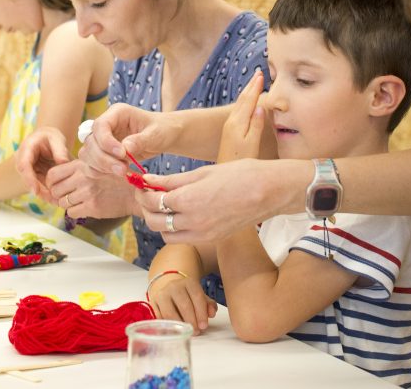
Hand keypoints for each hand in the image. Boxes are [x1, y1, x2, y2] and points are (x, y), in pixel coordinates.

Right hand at [15, 126, 71, 203]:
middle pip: (28, 179)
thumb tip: (63, 163)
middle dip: (39, 191)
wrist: (47, 137)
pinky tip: (57, 200)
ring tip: (57, 203)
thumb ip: (59, 149)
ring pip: (34, 185)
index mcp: (26, 149)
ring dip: (44, 195)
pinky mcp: (35, 175)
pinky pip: (40, 185)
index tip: (35, 190)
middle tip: (52, 200)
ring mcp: (29, 169)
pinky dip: (48, 193)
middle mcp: (24, 161)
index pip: (24, 165)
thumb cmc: (51, 136)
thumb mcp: (56, 138)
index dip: (29, 179)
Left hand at [44, 158, 138, 219]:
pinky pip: (71, 213)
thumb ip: (79, 169)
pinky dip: (76, 212)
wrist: (134, 192)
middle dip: (59, 196)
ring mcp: (87, 192)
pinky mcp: (92, 206)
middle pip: (55, 190)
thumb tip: (56, 181)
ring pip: (62, 203)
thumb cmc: (115, 179)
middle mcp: (83, 177)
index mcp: (82, 164)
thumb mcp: (97, 166)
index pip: (53, 174)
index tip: (56, 187)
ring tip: (80, 201)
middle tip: (68, 197)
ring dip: (68, 204)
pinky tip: (85, 207)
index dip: (50, 183)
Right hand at [82, 103, 179, 177]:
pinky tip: (116, 173)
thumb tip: (125, 149)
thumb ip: (140, 140)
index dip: (106, 142)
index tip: (122, 154)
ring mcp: (102, 139)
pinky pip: (92, 164)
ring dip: (102, 166)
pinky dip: (100, 171)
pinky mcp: (103, 152)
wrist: (164, 135)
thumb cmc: (162, 130)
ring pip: (88, 154)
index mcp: (117, 112)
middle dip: (104, 158)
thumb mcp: (155, 134)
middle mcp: (106, 125)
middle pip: (91, 141)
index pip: (100, 125)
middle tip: (123, 169)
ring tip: (123, 171)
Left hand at [132, 159, 297, 243]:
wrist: (270, 191)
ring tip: (163, 204)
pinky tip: (180, 214)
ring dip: (159, 220)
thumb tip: (149, 180)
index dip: (142, 191)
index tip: (140, 182)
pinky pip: (183, 239)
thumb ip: (173, 180)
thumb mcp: (203, 172)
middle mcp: (193, 222)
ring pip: (166, 235)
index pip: (153, 200)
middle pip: (154, 221)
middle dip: (146, 207)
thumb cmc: (241, 174)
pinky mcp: (212, 239)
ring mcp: (203, 234)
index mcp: (188, 200)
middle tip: (147, 193)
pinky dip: (175, 230)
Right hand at [150, 273, 217, 332]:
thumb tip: (211, 313)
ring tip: (186, 332)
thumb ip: (208, 305)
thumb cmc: (188, 296)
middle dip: (192, 321)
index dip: (201, 313)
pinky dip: (167, 327)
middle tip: (197, 331)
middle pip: (184, 305)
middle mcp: (174, 286)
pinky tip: (174, 331)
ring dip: (179, 325)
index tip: (204, 326)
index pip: (197, 297)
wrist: (170, 288)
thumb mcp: (200, 297)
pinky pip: (160, 318)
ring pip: (170, 313)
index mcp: (188, 282)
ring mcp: (162, 294)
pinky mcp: (152, 304)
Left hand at [217, 71, 268, 162]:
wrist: (224, 174)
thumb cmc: (240, 161)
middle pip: (242, 99)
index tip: (261, 75)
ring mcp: (229, 126)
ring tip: (253, 83)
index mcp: (238, 122)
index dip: (255, 87)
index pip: (248, 100)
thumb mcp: (251, 144)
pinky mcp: (229, 131)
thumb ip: (255, 126)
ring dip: (247, 92)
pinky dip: (244, 101)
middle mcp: (232, 121)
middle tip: (258, 73)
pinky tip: (246, 102)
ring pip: (239, 104)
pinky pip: (238, 110)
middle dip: (250, 86)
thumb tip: (259, 107)